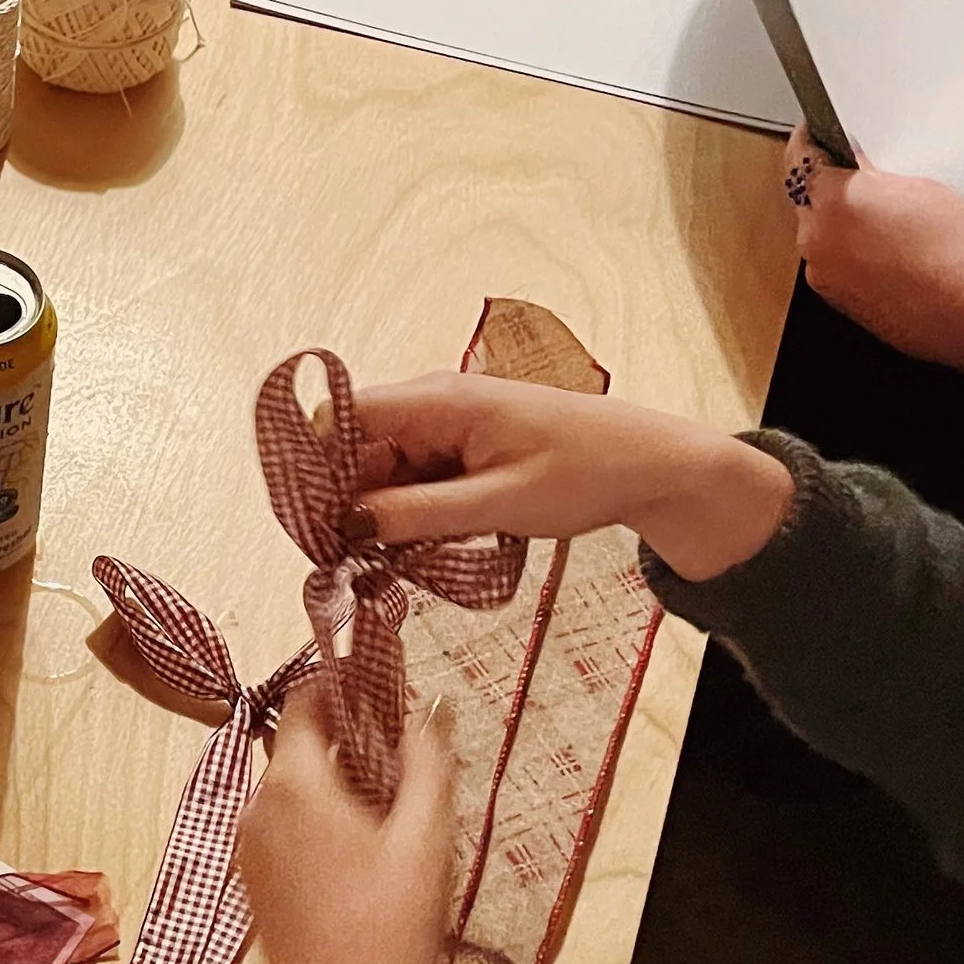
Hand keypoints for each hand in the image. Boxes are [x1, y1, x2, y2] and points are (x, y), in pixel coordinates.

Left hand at [236, 687, 467, 963]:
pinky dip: (311, 823)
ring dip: (328, 784)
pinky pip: (278, 833)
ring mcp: (245, 854)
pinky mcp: (250, 889)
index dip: (339, 685)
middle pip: (295, 749)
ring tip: (383, 804)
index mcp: (290, 786)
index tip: (378, 683)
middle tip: (395, 748)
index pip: (302, 704)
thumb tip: (431, 705)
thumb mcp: (425, 836)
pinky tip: (355, 852)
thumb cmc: (393, 927)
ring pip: (286, 793)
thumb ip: (429, 759)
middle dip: (342, 739)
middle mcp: (254, 811)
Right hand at [348, 374, 792, 582]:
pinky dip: (409, 513)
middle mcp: (434, 404)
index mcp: (439, 401)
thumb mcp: (498, 504)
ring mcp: (447, 426)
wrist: (653, 465)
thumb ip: (417, 515)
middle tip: (348, 559)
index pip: (342, 415)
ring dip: (379, 513)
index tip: (310, 519)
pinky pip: (413, 478)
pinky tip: (422, 547)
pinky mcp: (462, 449)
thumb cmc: (587, 471)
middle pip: (356, 447)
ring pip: (382, 468)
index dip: (313, 463)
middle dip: (345, 501)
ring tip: (389, 562)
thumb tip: (346, 527)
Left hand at [783, 128, 963, 369]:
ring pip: (820, 234)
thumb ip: (870, 174)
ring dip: (841, 225)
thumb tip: (856, 168)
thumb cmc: (956, 254)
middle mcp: (815, 239)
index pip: (801, 158)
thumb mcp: (916, 188)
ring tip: (887, 226)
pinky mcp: (834, 300)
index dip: (810, 143)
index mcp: (831, 201)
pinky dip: (850, 255)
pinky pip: (832, 264)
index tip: (815, 135)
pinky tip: (887, 254)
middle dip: (830, 188)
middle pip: (808, 199)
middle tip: (865, 183)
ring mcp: (822, 273)